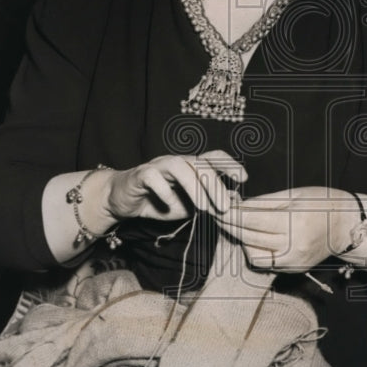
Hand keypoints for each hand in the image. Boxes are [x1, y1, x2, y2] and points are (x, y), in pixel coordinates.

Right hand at [105, 150, 246, 221]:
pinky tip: (170, 206)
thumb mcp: (189, 207)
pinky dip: (164, 191)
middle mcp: (177, 162)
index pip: (213, 157)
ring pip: (180, 166)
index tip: (244, 179)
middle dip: (215, 185)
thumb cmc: (159, 202)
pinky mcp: (140, 175)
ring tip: (203, 208)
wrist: (122, 202)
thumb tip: (236, 201)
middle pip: (200, 164)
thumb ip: (210, 203)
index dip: (229, 164)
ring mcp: (158, 166)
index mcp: (191, 167)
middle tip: (224, 207)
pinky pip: (153, 177)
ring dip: (194, 187)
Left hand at [214, 186, 353, 271]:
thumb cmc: (323, 202)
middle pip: (249, 237)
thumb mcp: (294, 194)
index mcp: (295, 221)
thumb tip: (237, 204)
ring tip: (236, 225)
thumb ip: (264, 202)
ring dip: (241, 240)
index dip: (231, 214)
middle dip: (230, 226)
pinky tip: (253, 238)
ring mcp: (294, 261)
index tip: (217, 207)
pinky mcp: (294, 269)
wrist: (349, 225)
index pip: (251, 219)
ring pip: (253, 254)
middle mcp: (294, 245)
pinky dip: (254, 251)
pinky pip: (265, 263)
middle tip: (218, 215)